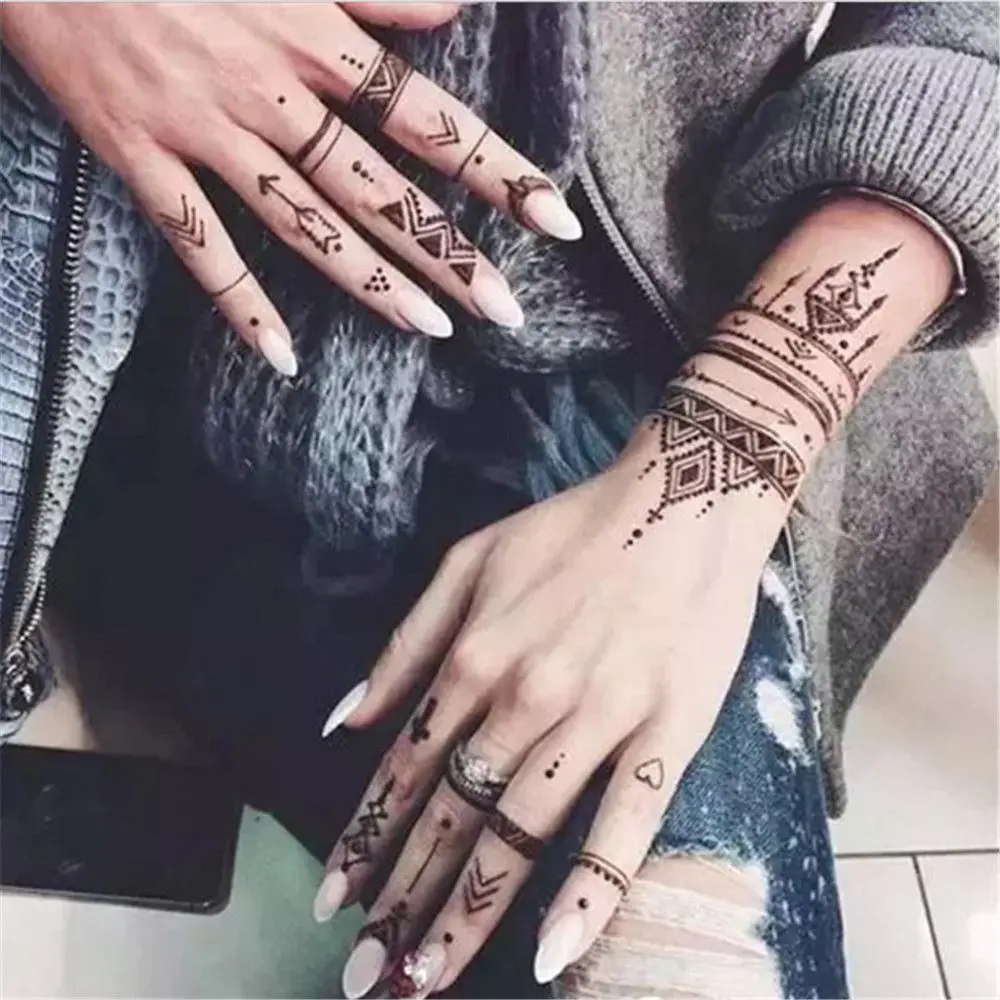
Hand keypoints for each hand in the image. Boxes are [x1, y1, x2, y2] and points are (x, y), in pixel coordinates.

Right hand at [3, 3, 580, 375]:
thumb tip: (459, 5)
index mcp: (311, 32)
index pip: (428, 116)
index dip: (498, 171)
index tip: (557, 220)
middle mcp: (270, 91)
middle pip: (378, 188)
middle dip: (450, 251)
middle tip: (508, 312)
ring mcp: (206, 132)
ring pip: (304, 224)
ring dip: (370, 284)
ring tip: (431, 332)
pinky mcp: (142, 158)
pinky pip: (197, 245)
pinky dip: (239, 302)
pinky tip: (282, 356)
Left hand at [317, 419, 788, 997]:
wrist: (685, 496)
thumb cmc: (574, 528)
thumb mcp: (469, 560)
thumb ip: (406, 644)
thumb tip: (343, 721)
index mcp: (476, 655)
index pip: (406, 768)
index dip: (364, 839)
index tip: (332, 900)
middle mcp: (526, 697)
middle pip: (454, 816)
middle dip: (401, 899)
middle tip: (365, 975)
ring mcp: (599, 718)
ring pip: (520, 833)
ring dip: (468, 912)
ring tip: (424, 977)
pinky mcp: (668, 732)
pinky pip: (624, 824)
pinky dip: (589, 891)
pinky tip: (553, 951)